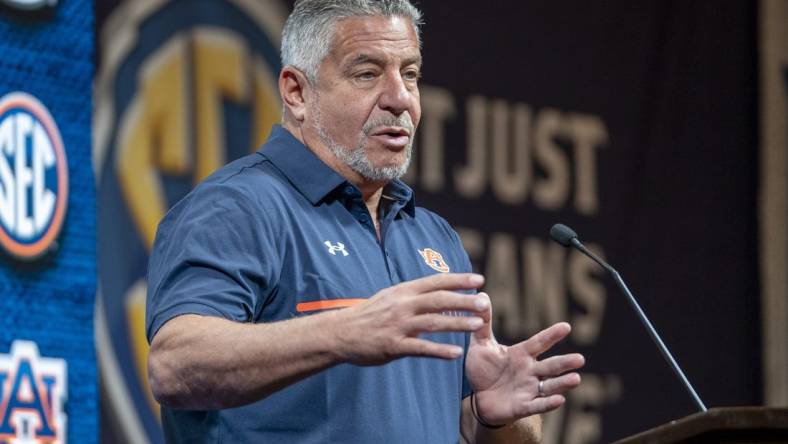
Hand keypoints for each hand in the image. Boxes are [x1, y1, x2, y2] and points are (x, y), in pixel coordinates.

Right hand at [333, 273, 487, 364]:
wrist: (341, 332)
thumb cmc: (369, 314)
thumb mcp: (391, 296)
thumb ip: (414, 294)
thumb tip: (438, 289)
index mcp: (404, 291)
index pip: (436, 282)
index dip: (459, 280)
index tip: (479, 280)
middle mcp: (403, 305)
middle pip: (439, 300)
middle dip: (464, 300)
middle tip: (485, 302)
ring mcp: (398, 325)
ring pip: (433, 322)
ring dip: (457, 323)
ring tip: (478, 325)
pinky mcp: (393, 345)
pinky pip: (420, 348)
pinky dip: (440, 351)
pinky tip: (456, 353)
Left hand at [466, 293, 584, 425]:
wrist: (478, 398)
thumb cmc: (483, 369)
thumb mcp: (481, 345)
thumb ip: (483, 323)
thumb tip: (481, 295)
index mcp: (521, 354)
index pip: (539, 343)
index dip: (551, 336)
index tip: (566, 327)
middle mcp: (530, 371)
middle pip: (550, 366)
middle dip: (565, 363)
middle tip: (580, 359)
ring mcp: (528, 390)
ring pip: (549, 386)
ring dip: (562, 383)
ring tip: (576, 379)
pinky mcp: (522, 407)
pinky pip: (537, 405)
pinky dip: (548, 403)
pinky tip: (560, 400)